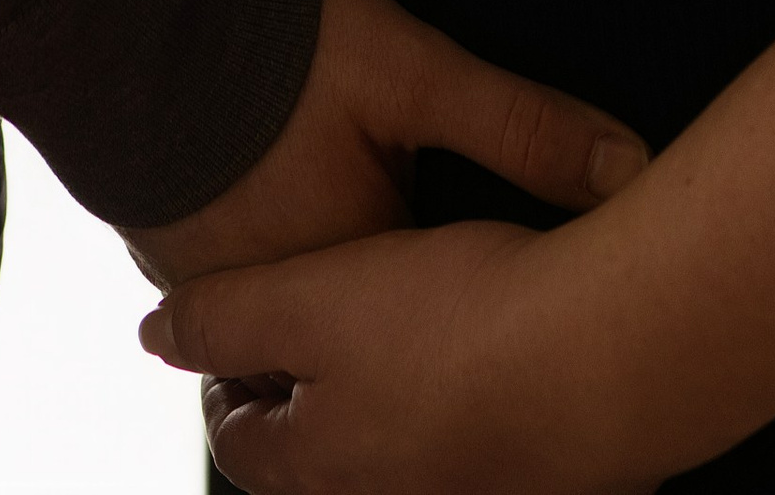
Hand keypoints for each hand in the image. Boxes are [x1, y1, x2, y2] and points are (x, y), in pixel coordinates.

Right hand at [131, 0, 645, 288]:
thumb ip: (519, 124)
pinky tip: (279, 222)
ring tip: (369, 279)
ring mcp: (212, 291)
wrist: (124, 14)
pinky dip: (265, 279)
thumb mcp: (414, 70)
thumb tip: (627, 165)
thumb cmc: (274, 42)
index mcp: (355, 279)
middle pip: (360, 345)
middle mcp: (282, 311)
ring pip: (290, 328)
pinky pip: (231, 296)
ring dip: (330, 316)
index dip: (483, 307)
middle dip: (403, 332)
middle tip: (446, 304)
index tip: (510, 301)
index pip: (439, 331)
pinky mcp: (165, 256)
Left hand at [144, 216, 659, 494]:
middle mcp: (396, 493)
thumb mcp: (311, 299)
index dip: (225, 377)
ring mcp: (476, 488)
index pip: (242, 442)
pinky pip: (488, 436)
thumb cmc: (465, 324)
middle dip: (309, 392)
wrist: (618, 350)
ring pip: (406, 446)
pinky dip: (474, 394)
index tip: (232, 332)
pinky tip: (497, 338)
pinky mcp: (549, 468)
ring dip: (394, 393)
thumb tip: (156, 336)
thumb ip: (224, 315)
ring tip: (406, 322)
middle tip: (316, 325)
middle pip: (322, 455)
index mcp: (326, 463)